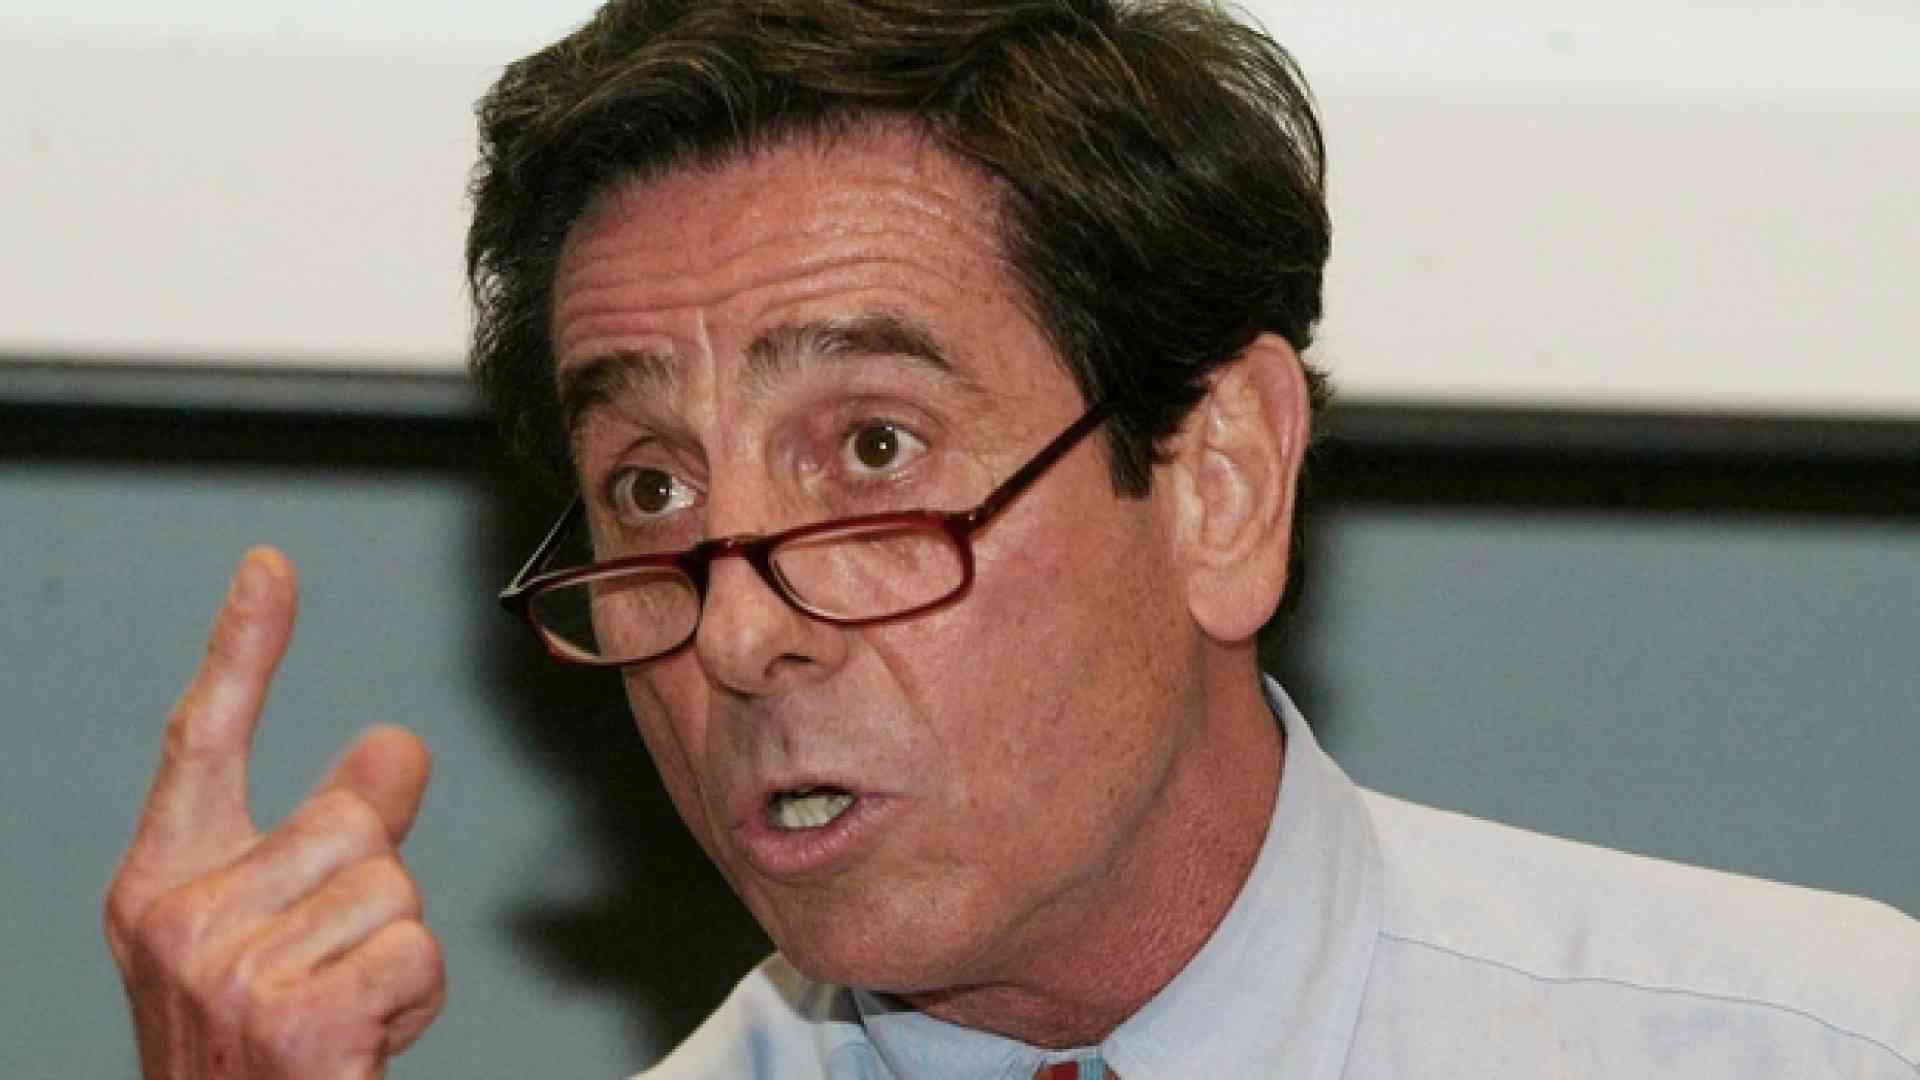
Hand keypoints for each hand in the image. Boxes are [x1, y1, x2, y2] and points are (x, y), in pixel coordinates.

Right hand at [104, 549, 444, 1077]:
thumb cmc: (253, 1059)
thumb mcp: (268, 936)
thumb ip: (323, 837)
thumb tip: (394, 743)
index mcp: (160, 889)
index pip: (201, 743)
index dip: (241, 650)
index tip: (270, 569)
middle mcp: (182, 922)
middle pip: (352, 822)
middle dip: (373, 889)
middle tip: (329, 967)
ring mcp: (232, 970)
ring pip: (395, 887)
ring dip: (395, 953)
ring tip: (340, 1012)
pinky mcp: (298, 1016)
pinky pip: (419, 952)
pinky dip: (413, 1001)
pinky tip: (360, 1044)